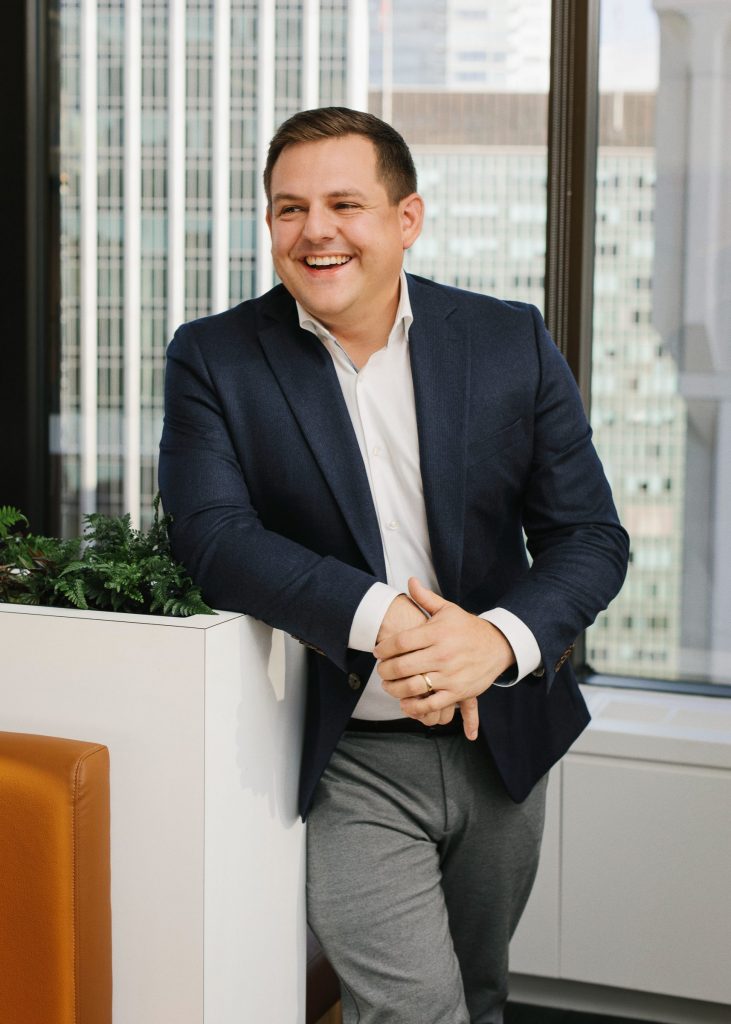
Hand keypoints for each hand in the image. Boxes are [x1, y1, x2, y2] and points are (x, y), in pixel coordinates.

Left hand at [376, 594, 459, 727]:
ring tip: (388, 685)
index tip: (376, 651)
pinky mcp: (458, 692)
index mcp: (438, 633)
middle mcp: (443, 654)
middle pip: (403, 666)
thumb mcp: (448, 610)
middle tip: (380, 670)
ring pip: (413, 687)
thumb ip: (426, 598)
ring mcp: (450, 675)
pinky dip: (414, 707)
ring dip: (394, 689)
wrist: (498, 646)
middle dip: (385, 670)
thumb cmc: (468, 628)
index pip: (401, 641)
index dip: (383, 648)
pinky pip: (431, 704)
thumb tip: (410, 581)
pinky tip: (405, 703)